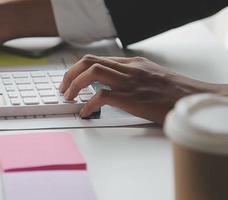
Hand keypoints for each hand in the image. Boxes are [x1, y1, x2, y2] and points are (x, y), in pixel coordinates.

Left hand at [60, 55, 226, 123]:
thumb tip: (111, 86)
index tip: (70, 79)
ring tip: (68, 97)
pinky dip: (88, 104)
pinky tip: (85, 112)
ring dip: (74, 85)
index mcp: (131, 63)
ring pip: (92, 73)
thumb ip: (131, 77)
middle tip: (64, 87)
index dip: (78, 69)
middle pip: (89, 61)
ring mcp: (129, 82)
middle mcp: (128, 69)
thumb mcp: (150, 76)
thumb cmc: (173, 91)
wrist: (193, 98)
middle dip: (70, 73)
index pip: (97, 59)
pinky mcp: (132, 98)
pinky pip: (101, 96)